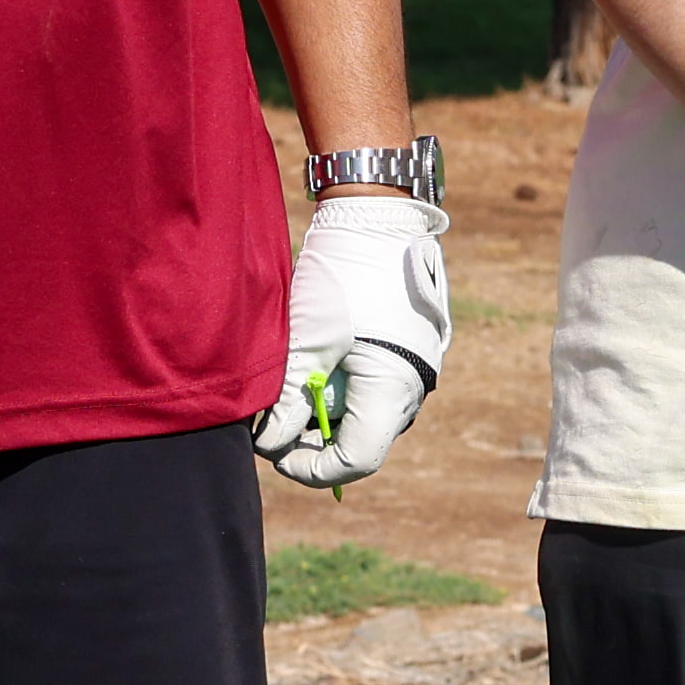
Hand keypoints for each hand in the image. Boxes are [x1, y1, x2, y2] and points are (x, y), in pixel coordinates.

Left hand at [263, 188, 449, 486]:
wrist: (379, 215)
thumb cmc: (343, 274)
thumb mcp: (307, 339)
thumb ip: (287, 398)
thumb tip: (269, 444)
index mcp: (393, 389)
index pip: (357, 460)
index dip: (313, 469)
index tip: (276, 454)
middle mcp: (414, 386)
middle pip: (363, 439)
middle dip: (315, 439)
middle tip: (275, 420)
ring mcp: (416, 366)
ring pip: (368, 413)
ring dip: (328, 410)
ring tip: (291, 385)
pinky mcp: (410, 348)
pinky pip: (376, 386)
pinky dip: (343, 386)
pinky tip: (316, 362)